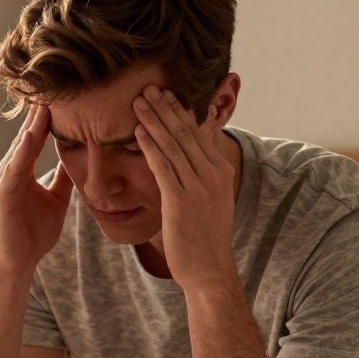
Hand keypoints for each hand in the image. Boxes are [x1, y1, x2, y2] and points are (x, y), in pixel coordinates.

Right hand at [0, 102, 74, 278]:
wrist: (18, 263)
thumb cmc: (33, 233)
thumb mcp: (57, 199)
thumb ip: (64, 178)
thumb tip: (80, 158)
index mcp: (22, 169)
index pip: (37, 136)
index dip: (50, 115)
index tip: (65, 92)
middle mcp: (10, 169)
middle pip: (27, 134)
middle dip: (39, 110)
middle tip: (51, 81)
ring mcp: (4, 181)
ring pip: (20, 146)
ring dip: (32, 124)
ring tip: (45, 101)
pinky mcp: (2, 195)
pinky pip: (15, 168)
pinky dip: (23, 150)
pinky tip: (34, 134)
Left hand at [133, 87, 237, 292]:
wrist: (210, 270)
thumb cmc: (205, 238)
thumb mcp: (211, 201)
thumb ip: (202, 177)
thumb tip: (188, 160)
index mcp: (220, 171)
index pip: (199, 132)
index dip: (181, 110)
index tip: (167, 93)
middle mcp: (213, 174)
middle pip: (186, 132)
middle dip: (166, 107)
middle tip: (148, 87)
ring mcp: (198, 187)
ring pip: (173, 145)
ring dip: (154, 120)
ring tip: (138, 101)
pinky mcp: (181, 201)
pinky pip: (163, 167)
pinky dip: (150, 147)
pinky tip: (138, 132)